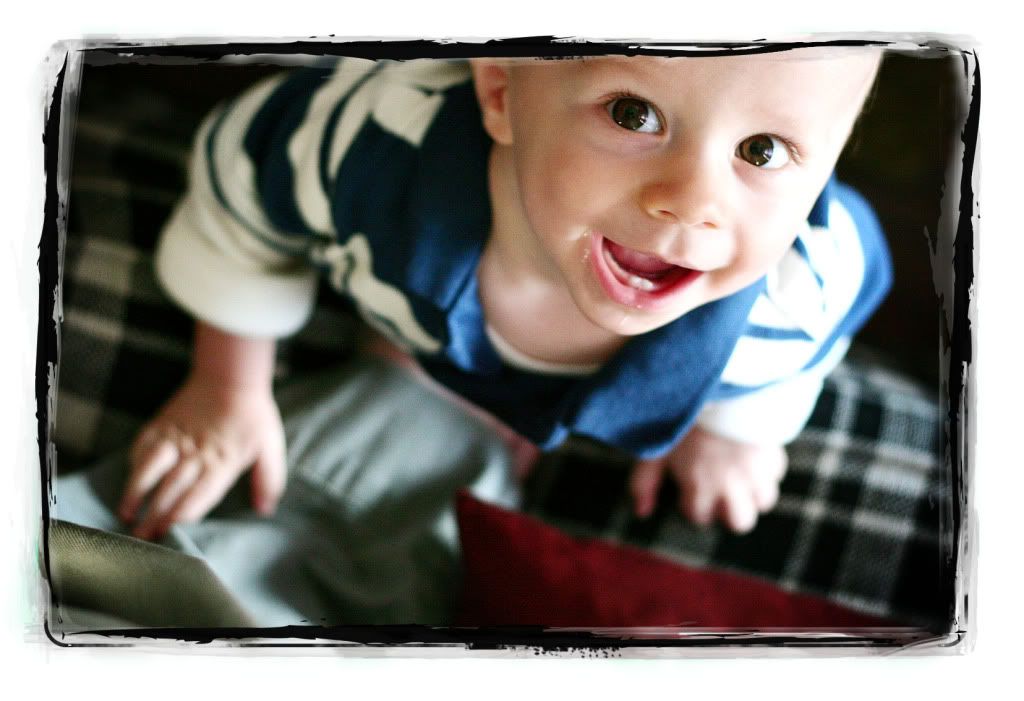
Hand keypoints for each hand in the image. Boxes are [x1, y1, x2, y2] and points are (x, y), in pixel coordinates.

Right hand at [118, 373, 286, 539]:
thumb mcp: (270, 447)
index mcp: (222, 462)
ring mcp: (175, 437)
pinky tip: (130, 482)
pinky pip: (142, 446)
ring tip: (125, 514)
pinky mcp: (162, 424)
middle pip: (170, 490)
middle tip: (141, 539)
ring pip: (149, 468)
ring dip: (136, 492)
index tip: (169, 536)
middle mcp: (195, 452)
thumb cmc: (253, 415)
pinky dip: (134, 464)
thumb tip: (265, 510)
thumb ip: (269, 480)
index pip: (197, 497)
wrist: (231, 376)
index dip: (180, 518)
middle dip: (154, 516)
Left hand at [629, 426, 786, 533]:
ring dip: (751, 493)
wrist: (717, 384)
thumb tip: (641, 511)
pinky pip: (776, 473)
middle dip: (729, 512)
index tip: (690, 487)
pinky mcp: (773, 451)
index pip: (699, 516)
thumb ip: (644, 482)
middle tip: (719, 492)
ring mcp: (756, 470)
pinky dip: (766, 469)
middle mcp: (731, 484)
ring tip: (738, 475)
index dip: (693, 504)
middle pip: (740, 522)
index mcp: (699, 484)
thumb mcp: (655, 447)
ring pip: (763, 501)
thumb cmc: (682, 417)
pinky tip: (750, 455)